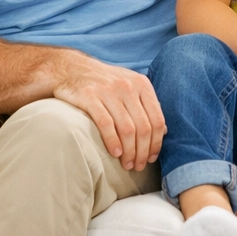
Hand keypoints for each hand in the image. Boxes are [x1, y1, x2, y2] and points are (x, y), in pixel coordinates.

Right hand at [50, 54, 166, 169]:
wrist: (71, 68)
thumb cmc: (104, 83)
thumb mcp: (130, 86)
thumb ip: (146, 105)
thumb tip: (164, 131)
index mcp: (142, 84)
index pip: (157, 120)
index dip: (156, 143)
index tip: (151, 158)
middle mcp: (127, 86)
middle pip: (143, 128)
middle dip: (142, 152)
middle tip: (138, 166)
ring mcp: (108, 91)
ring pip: (127, 129)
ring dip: (129, 152)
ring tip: (127, 165)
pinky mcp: (89, 96)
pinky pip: (106, 124)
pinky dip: (112, 142)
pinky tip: (114, 153)